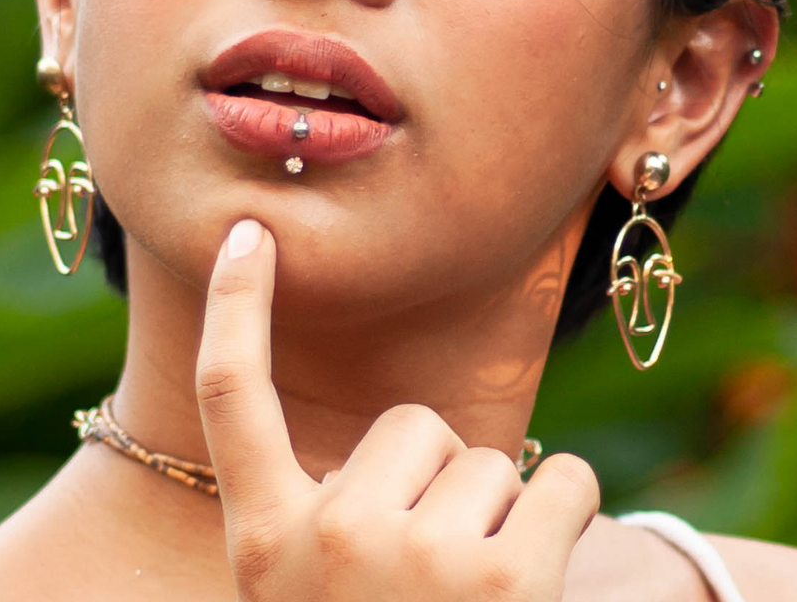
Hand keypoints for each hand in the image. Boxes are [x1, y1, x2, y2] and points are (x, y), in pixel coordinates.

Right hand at [195, 218, 601, 601]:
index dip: (236, 307)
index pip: (230, 396)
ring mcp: (420, 558)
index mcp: (263, 546)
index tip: (250, 231)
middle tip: (428, 581)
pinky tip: (534, 582)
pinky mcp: (509, 579)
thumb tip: (395, 448)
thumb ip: (325, 518)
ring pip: (487, 458)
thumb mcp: (307, 594)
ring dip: (496, 517)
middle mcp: (331, 540)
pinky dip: (565, 514)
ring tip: (472, 600)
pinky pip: (565, 478)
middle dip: (436, 481)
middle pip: (409, 423)